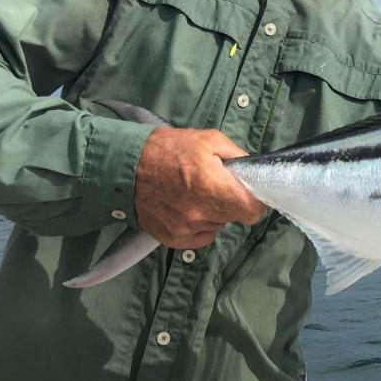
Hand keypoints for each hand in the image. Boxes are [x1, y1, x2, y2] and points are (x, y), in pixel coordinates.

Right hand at [134, 127, 265, 248]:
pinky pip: (201, 236)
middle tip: (218, 186)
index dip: (255, 200)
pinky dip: (200, 224)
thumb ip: (237, 157)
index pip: (253, 211)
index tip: (247, 191)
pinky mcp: (173, 239)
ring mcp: (186, 229)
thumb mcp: (210, 140)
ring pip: (217, 225)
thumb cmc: (169, 149)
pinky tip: (187, 206)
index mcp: (213, 188)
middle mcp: (201, 213)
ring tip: (196, 192)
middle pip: (235, 218)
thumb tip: (253, 172)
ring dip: (214, 212)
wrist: (126, 166)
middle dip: (232, 202)